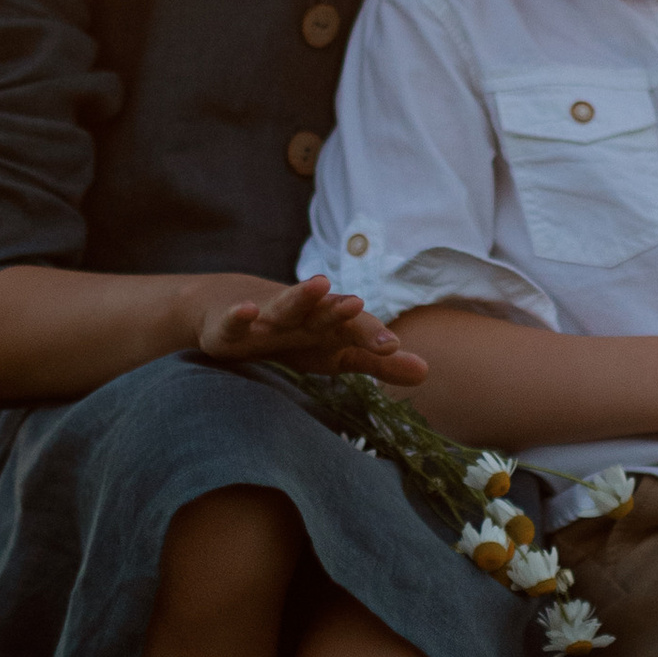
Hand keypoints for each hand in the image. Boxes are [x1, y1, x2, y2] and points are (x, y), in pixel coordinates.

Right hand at [194, 273, 428, 387]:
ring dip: (302, 296)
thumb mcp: (335, 352)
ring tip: (319, 283)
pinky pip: (235, 324)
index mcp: (328, 325)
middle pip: (324, 312)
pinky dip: (240, 316)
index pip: (354, 328)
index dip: (371, 336)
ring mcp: (265, 320)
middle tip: (358, 304)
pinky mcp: (230, 329)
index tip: (392, 347)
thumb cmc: (295, 334)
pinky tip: (247, 311)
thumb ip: (377, 362)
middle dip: (340, 309)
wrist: (233, 308)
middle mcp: (301, 317)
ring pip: (286, 306)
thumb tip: (427, 372)